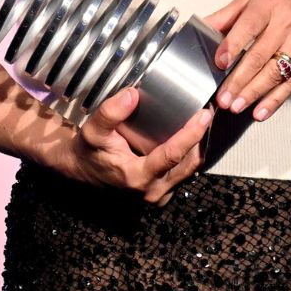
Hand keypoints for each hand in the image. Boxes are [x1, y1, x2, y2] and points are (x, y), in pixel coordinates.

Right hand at [56, 86, 210, 204]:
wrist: (82, 171)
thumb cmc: (89, 151)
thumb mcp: (93, 131)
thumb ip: (110, 113)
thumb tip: (132, 94)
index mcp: (137, 177)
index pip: (172, 155)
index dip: (191, 135)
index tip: (204, 115)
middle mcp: (151, 191)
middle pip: (189, 164)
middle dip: (201, 138)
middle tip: (208, 112)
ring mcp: (158, 196)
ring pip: (189, 170)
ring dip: (198, 146)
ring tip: (202, 121)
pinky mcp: (161, 194)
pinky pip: (183, 174)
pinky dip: (189, 155)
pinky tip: (191, 136)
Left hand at [205, 0, 290, 121]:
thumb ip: (229, 14)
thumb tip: (203, 26)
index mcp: (269, 4)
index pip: (248, 27)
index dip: (233, 45)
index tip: (219, 62)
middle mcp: (286, 24)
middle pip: (260, 55)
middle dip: (240, 79)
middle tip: (223, 97)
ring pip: (275, 72)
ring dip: (255, 92)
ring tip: (236, 106)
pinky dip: (276, 99)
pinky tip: (261, 111)